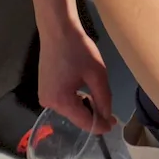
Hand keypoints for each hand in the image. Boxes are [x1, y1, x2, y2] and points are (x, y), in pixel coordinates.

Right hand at [36, 18, 115, 133]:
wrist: (58, 32)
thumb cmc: (79, 50)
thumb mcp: (97, 74)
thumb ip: (103, 98)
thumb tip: (106, 118)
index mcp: (61, 101)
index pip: (83, 122)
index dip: (100, 126)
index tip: (114, 126)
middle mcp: (49, 104)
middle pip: (76, 116)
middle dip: (93, 115)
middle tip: (112, 114)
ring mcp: (44, 97)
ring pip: (70, 109)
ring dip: (85, 105)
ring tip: (98, 97)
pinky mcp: (44, 89)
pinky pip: (64, 101)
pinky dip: (76, 98)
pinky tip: (84, 89)